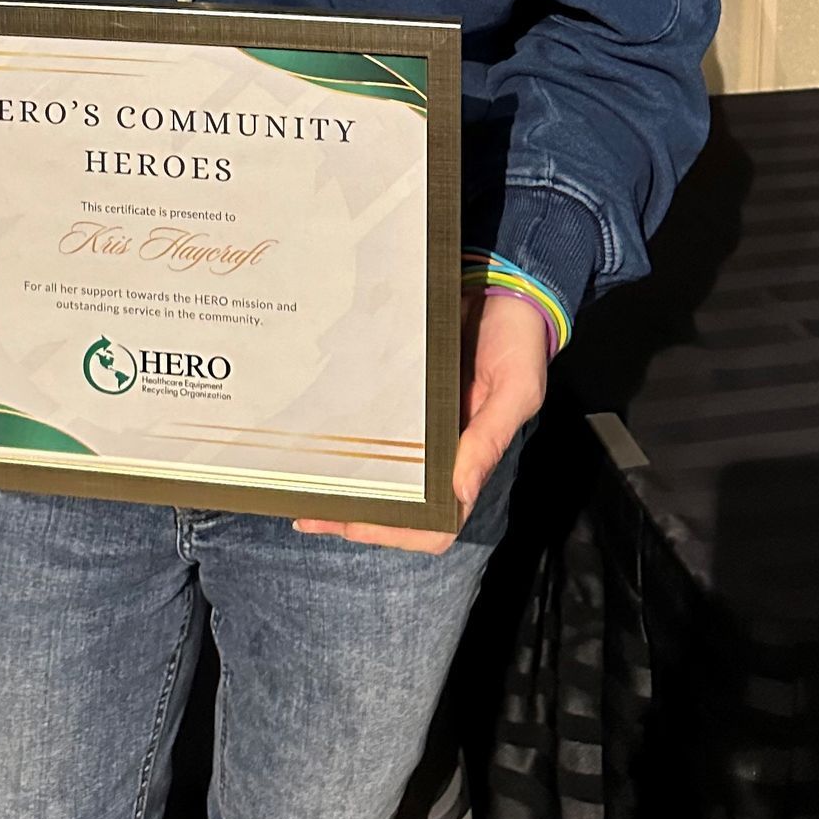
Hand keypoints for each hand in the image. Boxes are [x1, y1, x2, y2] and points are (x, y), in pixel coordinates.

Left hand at [291, 288, 549, 551]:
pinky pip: (370, 420)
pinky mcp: (400, 389)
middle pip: (396, 503)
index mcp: (468, 459)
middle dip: (353, 514)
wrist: (505, 287)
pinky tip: (312, 431)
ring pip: (378, 468)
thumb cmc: (519, 344)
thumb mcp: (516, 391)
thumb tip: (460, 492)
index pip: (435, 522)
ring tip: (299, 482)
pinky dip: (343, 432)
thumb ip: (489, 439)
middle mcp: (439, 449)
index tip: (353, 525)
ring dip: (343, 480)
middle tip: (308, 512)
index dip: (397, 531)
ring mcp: (418, 422)